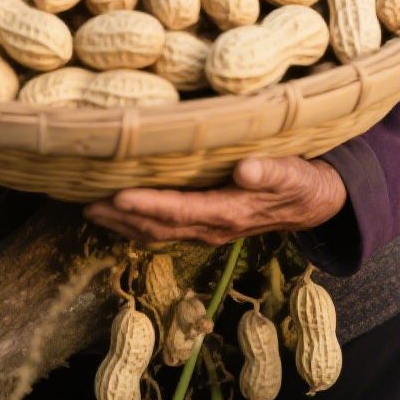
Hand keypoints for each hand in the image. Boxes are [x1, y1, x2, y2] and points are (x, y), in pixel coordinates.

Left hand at [82, 157, 346, 246]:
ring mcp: (206, 227)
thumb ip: (269, 171)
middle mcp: (212, 226)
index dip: (147, 205)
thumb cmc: (300, 180)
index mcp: (229, 212)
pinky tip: (116, 212)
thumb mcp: (292, 172)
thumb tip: (244, 169)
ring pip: (156, 230)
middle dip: (120, 218)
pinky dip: (136, 221)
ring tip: (89, 209)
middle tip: (85, 204)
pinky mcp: (205, 221)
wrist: (313, 201)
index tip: (117, 197)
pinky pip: (164, 225)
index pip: (179, 210)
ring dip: (122, 223)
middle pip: (158, 226)